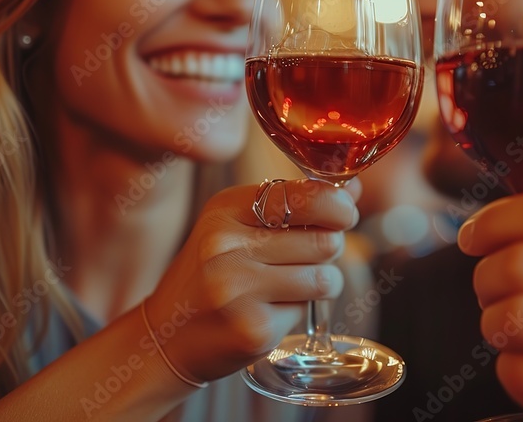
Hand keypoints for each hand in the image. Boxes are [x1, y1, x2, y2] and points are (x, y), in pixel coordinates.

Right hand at [146, 178, 360, 381]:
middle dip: (330, 248)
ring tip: (293, 285)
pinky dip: (300, 309)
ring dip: (323, 282)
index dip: (337, 205)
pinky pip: (308, 309)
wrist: (168, 337)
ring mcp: (237, 288)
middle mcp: (226, 244)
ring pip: (325, 277)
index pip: (305, 195)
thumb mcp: (240, 225)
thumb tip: (354, 187)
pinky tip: (270, 309)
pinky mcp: (252, 328)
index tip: (342, 214)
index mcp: (226, 208)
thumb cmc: (215, 274)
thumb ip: (296, 204)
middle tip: (308, 257)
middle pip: (324, 239)